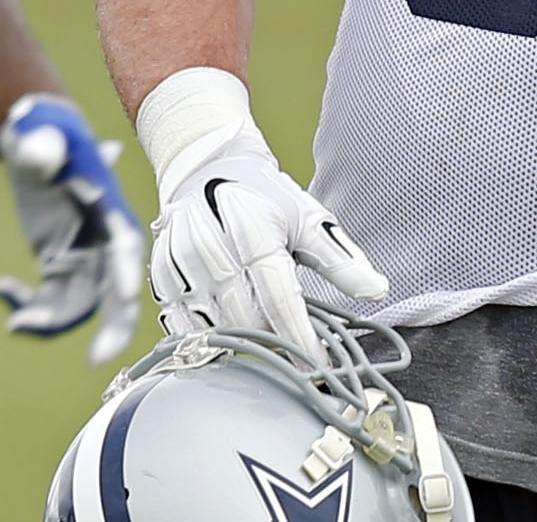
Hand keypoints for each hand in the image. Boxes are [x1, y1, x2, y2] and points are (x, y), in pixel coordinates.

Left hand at [0, 94, 146, 365]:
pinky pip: (53, 300)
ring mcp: (83, 253)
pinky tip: (2, 290)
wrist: (37, 138)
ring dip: (53, 322)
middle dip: (114, 325)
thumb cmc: (44, 131)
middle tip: (99, 361)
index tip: (121, 303)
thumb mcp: (41, 134)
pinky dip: (30, 307)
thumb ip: (42, 146)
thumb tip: (43, 156)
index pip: (122, 247)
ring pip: (81, 305)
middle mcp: (102, 238)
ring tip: (15, 322)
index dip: (124, 275)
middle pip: (116, 288)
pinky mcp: (61, 262)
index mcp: (107, 209)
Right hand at [148, 120, 385, 364]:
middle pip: (244, 317)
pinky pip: (181, 326)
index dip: (299, 336)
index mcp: (255, 231)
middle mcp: (212, 249)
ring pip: (212, 327)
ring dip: (241, 344)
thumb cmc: (267, 199)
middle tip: (297, 362)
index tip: (317, 364)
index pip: (279, 297)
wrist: (206, 171)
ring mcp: (181, 265)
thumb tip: (377, 290)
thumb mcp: (309, 218)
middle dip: (273, 344)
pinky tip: (230, 341)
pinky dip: (207, 339)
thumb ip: (340, 258)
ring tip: (267, 350)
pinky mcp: (159, 279)